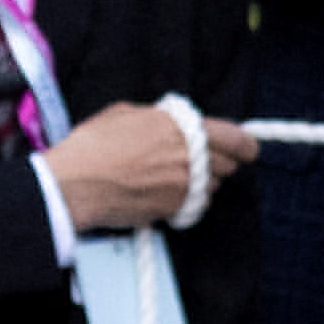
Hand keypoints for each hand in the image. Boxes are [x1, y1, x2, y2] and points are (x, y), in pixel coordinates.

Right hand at [32, 98, 246, 231]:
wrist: (74, 183)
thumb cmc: (93, 145)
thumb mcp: (126, 113)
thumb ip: (159, 118)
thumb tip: (168, 123)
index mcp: (182, 128)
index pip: (234, 138)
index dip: (246, 145)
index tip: (248, 150)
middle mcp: (189, 158)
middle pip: (225, 166)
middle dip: (217, 164)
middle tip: (200, 162)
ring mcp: (183, 187)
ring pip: (210, 189)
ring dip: (200, 184)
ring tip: (173, 179)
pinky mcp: (172, 210)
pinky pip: (192, 207)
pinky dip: (184, 203)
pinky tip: (162, 195)